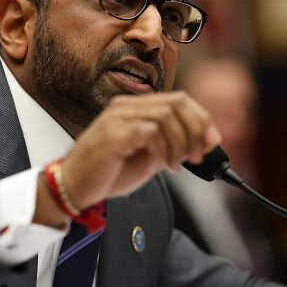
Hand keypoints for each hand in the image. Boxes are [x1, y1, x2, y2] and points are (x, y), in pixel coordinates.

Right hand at [60, 92, 220, 210]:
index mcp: (134, 108)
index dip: (201, 118)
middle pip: (177, 103)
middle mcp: (126, 107)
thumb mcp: (146, 158)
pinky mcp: (114, 133)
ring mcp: (118, 117)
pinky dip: (164, 150)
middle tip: (199, 154)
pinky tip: (164, 166)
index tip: (212, 140)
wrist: (75, 186)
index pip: (178, 100)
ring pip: (167, 116)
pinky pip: (151, 132)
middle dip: (196, 129)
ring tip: (177, 165)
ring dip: (180, 143)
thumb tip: (199, 143)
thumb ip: (168, 146)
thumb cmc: (106, 173)